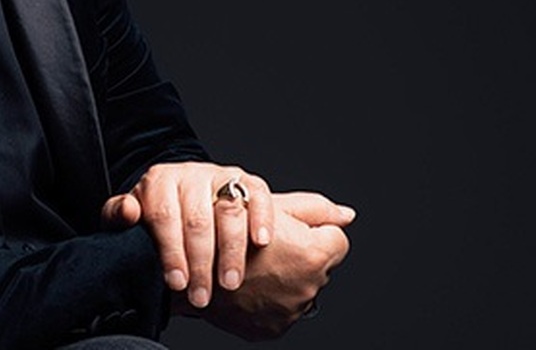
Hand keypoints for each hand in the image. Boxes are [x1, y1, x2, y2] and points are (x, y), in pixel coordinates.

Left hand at [100, 163, 275, 307]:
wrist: (188, 205)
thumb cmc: (157, 221)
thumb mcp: (133, 220)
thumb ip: (118, 216)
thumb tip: (128, 212)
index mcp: (159, 180)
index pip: (164, 216)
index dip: (170, 252)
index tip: (176, 283)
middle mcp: (191, 174)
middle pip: (197, 219)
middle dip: (200, 263)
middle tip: (200, 295)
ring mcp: (221, 177)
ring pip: (229, 211)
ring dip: (231, 251)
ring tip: (229, 282)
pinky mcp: (248, 183)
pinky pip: (258, 197)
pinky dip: (261, 220)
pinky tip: (260, 242)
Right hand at [196, 192, 354, 340]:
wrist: (189, 267)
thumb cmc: (228, 226)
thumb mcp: (271, 205)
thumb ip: (314, 208)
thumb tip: (346, 215)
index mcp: (313, 254)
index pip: (335, 239)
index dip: (313, 230)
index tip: (291, 230)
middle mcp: (308, 287)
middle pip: (318, 265)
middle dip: (299, 255)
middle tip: (269, 247)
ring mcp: (290, 312)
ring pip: (299, 287)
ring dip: (284, 277)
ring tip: (255, 266)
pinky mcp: (272, 329)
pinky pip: (280, 310)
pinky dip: (269, 299)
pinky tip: (249, 285)